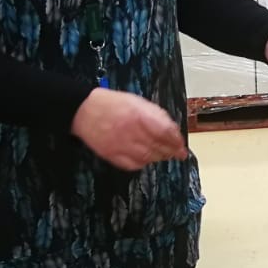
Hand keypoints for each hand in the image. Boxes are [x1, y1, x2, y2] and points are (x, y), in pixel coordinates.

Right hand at [70, 87, 188, 170]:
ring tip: (164, 155)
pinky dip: (142, 164)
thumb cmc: (113, 103)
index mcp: (140, 115)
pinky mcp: (111, 154)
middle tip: (178, 153)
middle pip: (159, 147)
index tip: (182, 145)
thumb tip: (171, 129)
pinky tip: (146, 160)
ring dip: (159, 157)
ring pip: (148, 158)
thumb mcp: (138, 102)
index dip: (177, 141)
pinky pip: (132, 165)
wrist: (84, 110)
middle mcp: (132, 131)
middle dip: (171, 151)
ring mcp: (121, 144)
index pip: (166, 132)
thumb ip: (155, 115)